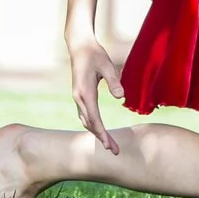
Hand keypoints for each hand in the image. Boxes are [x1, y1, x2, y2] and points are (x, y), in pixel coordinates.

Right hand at [68, 27, 122, 153]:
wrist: (79, 46)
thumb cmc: (95, 54)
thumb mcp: (107, 65)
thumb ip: (114, 80)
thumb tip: (121, 96)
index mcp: (84, 92)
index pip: (94, 118)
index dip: (102, 133)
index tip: (109, 146)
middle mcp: (78, 98)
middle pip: (90, 124)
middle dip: (101, 138)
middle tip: (114, 151)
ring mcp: (77, 97)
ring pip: (86, 121)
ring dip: (97, 133)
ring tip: (109, 145)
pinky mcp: (79, 95)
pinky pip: (85, 115)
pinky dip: (93, 125)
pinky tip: (100, 130)